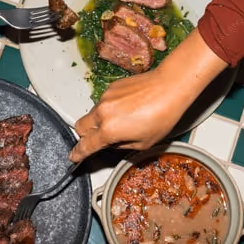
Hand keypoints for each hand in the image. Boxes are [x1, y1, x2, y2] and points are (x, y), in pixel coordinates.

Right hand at [70, 29, 228, 161]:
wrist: (169, 86)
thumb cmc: (163, 115)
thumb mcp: (144, 143)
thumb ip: (122, 146)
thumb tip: (113, 144)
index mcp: (109, 130)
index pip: (86, 145)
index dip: (78, 153)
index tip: (74, 156)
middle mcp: (103, 113)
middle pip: (80, 127)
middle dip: (85, 135)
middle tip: (98, 139)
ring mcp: (105, 98)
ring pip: (92, 113)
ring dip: (100, 120)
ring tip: (124, 121)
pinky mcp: (111, 87)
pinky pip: (103, 102)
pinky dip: (110, 108)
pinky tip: (128, 108)